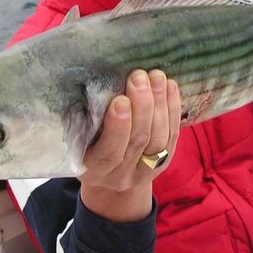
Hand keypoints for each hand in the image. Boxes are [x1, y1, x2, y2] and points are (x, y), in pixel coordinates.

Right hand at [79, 69, 180, 221]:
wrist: (108, 175)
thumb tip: (99, 85)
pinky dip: (173, 109)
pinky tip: (169, 86)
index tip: (120, 100)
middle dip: (142, 106)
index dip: (118, 127)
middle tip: (139, 77)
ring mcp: (145, 171)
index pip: (109, 153)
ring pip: (158, 139)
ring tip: (156, 77)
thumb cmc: (87, 145)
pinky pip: (172, 136)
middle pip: (138, 141)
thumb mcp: (79, 137)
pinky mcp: (164, 163)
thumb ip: (88, 119)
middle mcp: (120, 175)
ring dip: (160, 104)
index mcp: (93, 170)